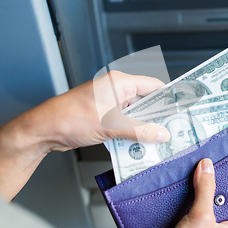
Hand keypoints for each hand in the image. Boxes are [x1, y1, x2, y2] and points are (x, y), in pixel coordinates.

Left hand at [0, 71, 170, 199]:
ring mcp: (110, 103)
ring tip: (161, 140)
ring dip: (146, 127)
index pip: (154, 86)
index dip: (170, 98)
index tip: (183, 109)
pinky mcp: (104, 116)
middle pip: (147, 101)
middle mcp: (116, 90)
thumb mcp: (111, 126)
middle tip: (175, 130)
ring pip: (137, 114)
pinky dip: (134, 133)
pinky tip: (141, 144)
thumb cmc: (69, 118)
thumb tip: (162, 134)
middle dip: (159, 117)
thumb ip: (140, 130)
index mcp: (119, 82)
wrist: (43, 130)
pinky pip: (126, 123)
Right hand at [144, 159, 227, 227]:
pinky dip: (176, 216)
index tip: (227, 181)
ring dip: (190, 205)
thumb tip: (207, 168)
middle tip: (201, 181)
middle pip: (216, 211)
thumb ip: (206, 190)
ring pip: (198, 218)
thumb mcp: (201, 216)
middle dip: (207, 196)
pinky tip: (170, 209)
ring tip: (185, 191)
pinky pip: (182, 226)